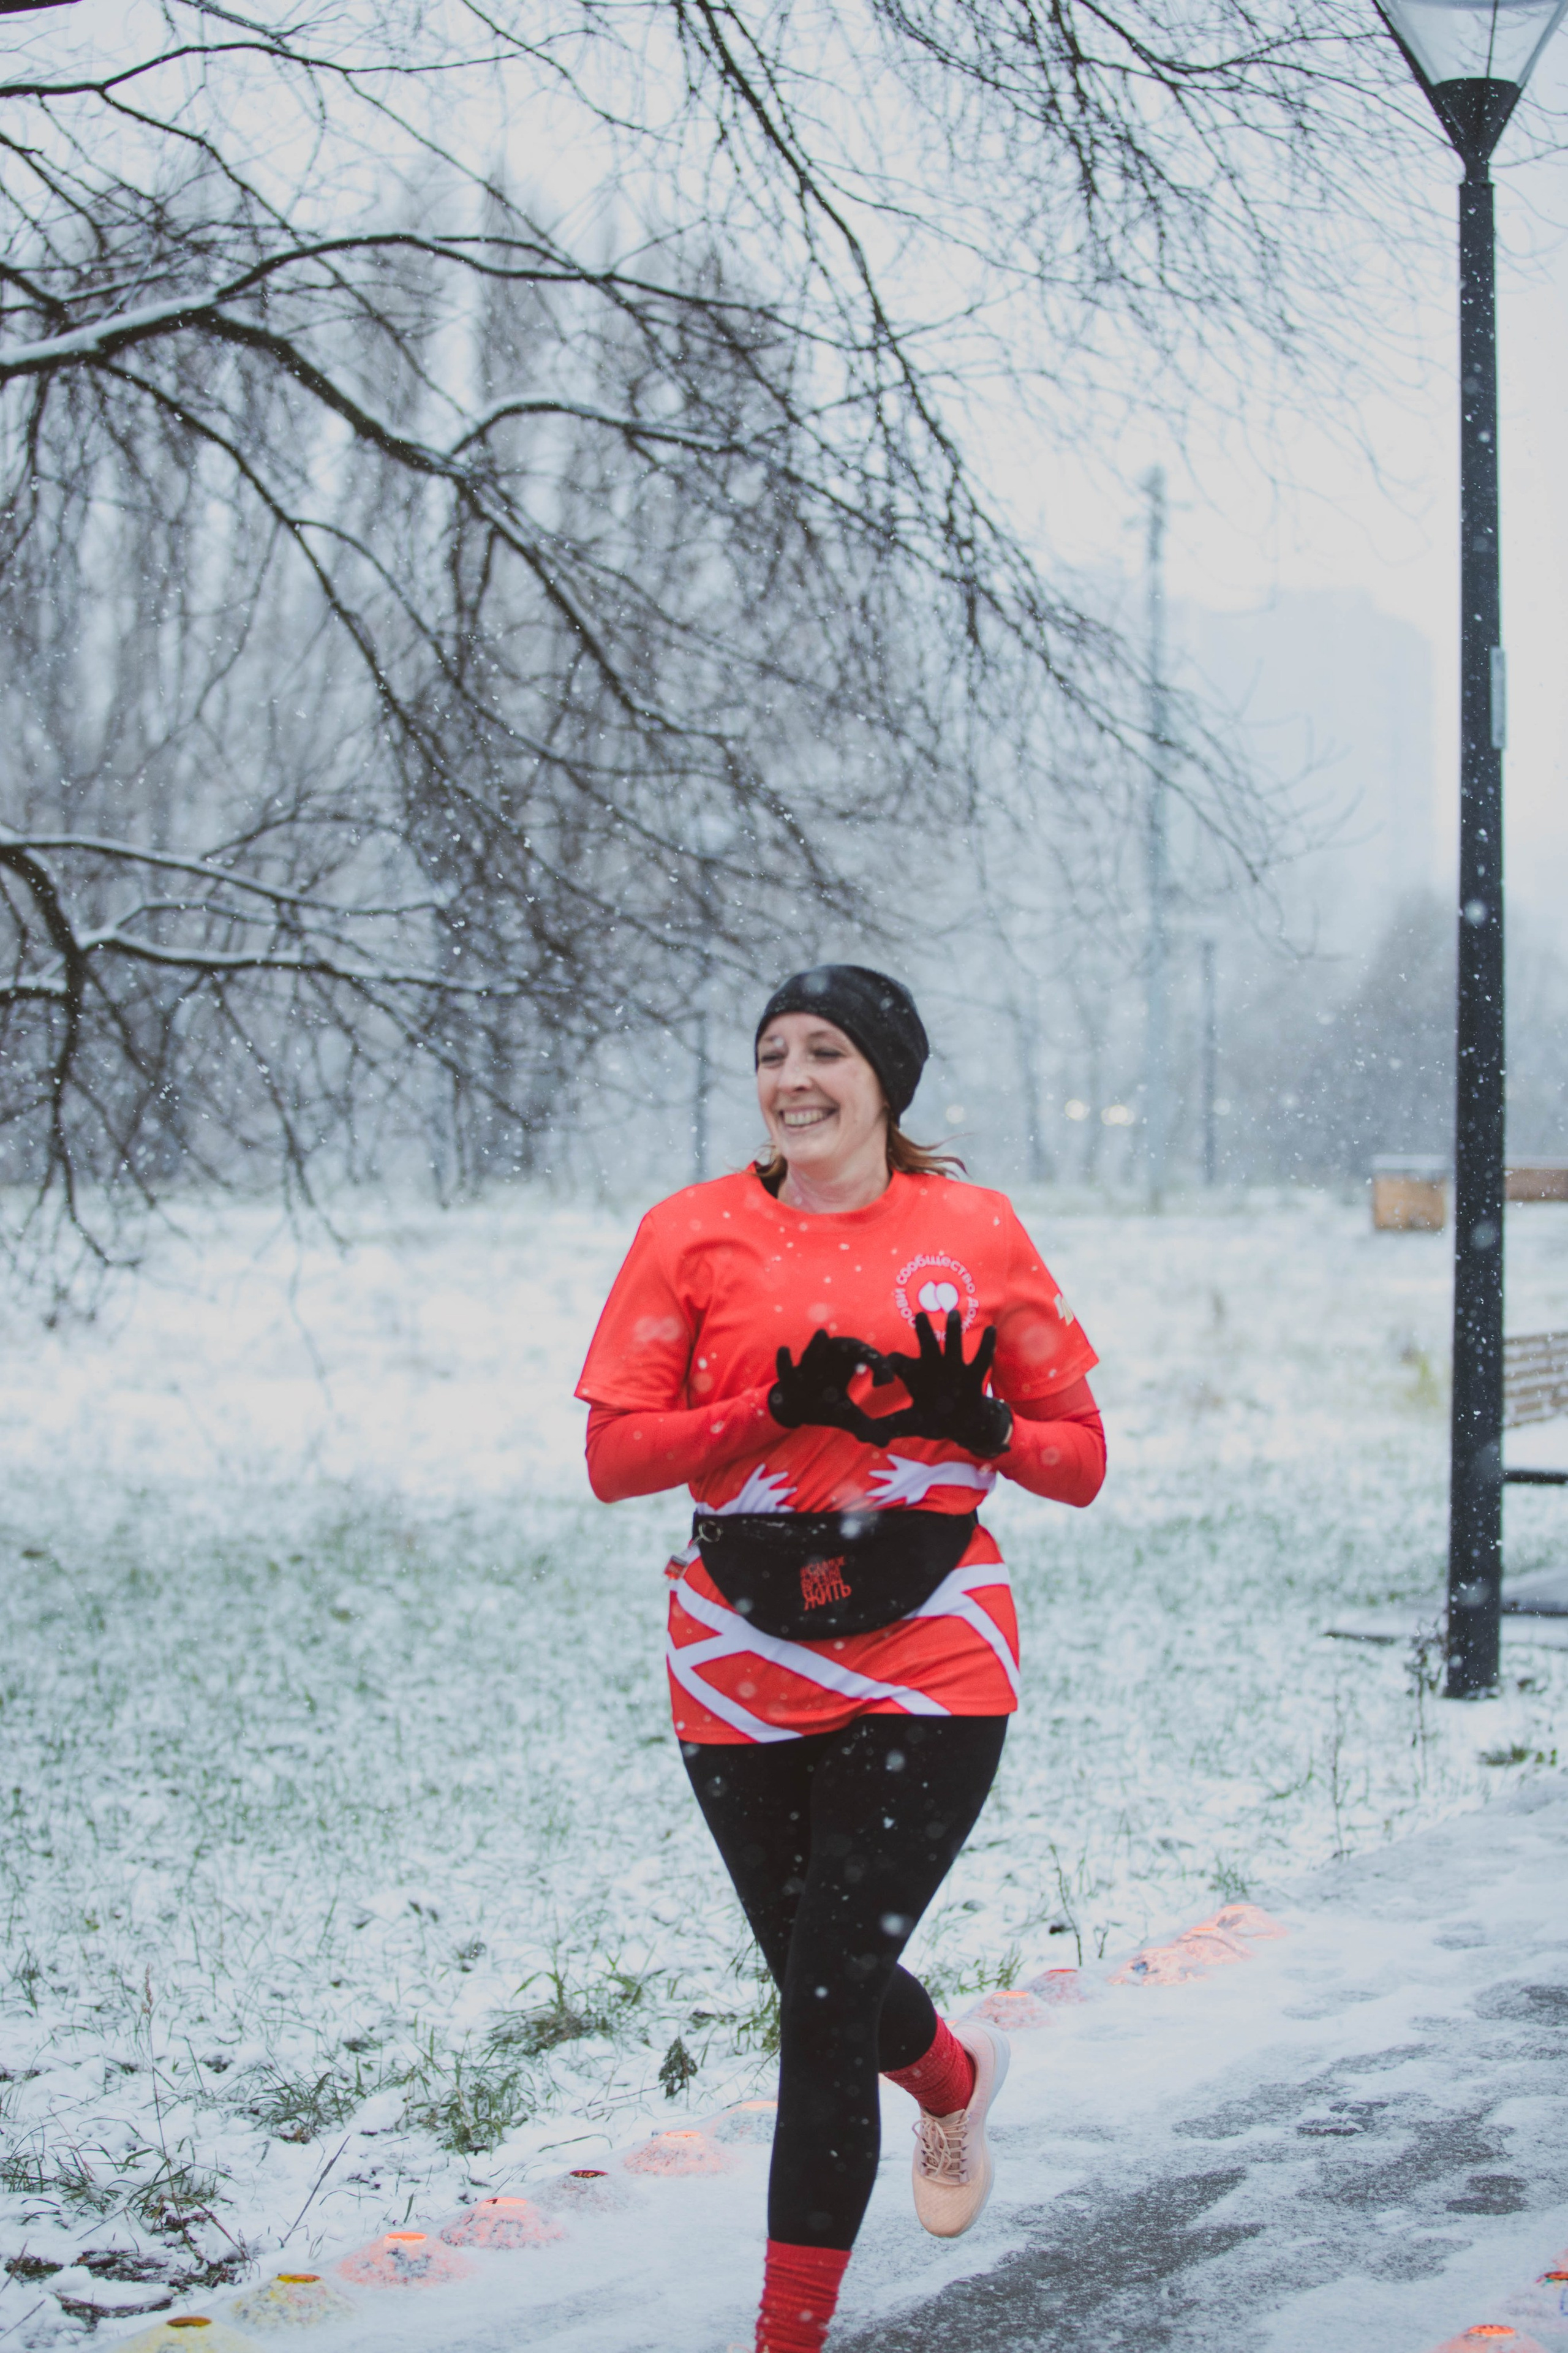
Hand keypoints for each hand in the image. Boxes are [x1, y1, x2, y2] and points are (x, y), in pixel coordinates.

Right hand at [769, 1329, 888, 1440]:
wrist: (799, 1408)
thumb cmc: (828, 1405)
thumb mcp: (849, 1417)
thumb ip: (867, 1427)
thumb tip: (886, 1443)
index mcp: (848, 1362)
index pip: (868, 1358)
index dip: (879, 1366)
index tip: (887, 1381)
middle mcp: (828, 1358)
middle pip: (844, 1348)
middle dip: (854, 1349)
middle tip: (865, 1350)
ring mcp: (808, 1366)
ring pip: (814, 1353)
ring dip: (817, 1345)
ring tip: (822, 1333)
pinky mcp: (790, 1377)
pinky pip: (786, 1368)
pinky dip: (784, 1361)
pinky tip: (783, 1350)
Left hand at [874, 1310, 1012, 1457]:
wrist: (961, 1425)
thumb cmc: (933, 1419)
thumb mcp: (909, 1422)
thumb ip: (887, 1424)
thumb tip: (858, 1435)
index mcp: (915, 1374)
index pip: (897, 1364)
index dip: (885, 1370)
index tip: (877, 1383)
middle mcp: (934, 1366)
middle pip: (926, 1344)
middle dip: (923, 1330)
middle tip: (919, 1314)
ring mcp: (954, 1369)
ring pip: (953, 1345)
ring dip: (954, 1331)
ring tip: (954, 1313)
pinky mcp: (972, 1376)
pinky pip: (980, 1360)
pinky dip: (986, 1346)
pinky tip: (990, 1330)